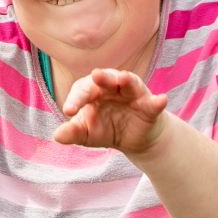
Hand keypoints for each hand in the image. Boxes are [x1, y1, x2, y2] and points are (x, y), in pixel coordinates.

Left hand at [55, 67, 170, 155]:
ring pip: (130, 83)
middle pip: (106, 78)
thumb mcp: (88, 134)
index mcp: (94, 91)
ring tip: (124, 78)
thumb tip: (56, 136)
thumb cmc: (106, 129)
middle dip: (102, 77)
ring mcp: (133, 94)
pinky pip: (154, 103)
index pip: (83, 90)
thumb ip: (73, 133)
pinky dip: (158, 101)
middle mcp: (113, 88)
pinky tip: (161, 99)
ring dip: (128, 80)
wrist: (133, 140)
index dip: (76, 99)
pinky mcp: (150, 106)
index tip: (68, 112)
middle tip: (95, 76)